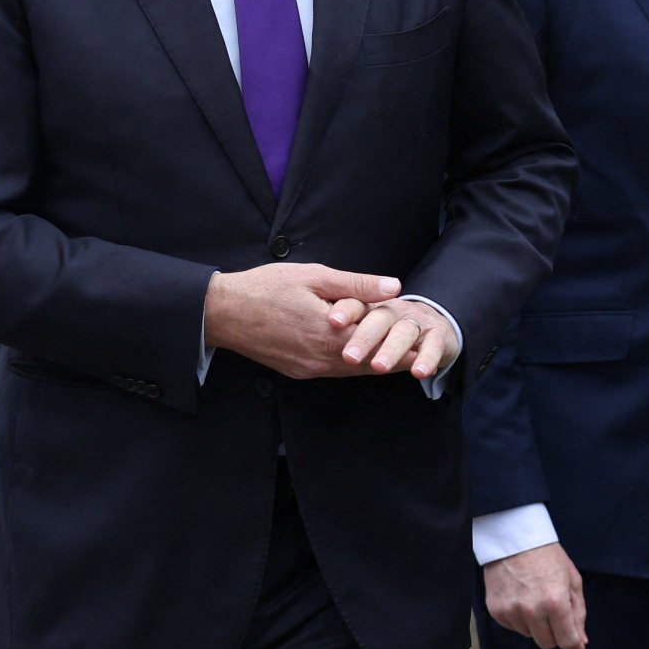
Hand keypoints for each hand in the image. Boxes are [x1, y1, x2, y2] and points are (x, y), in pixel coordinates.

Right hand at [204, 261, 404, 378]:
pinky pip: (333, 371)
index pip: (379, 343)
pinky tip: (362, 357)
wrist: (222, 313)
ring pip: (352, 370)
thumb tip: (394, 286)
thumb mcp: (314, 276)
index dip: (404, 344)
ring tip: (401, 359)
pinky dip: (352, 365)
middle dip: (395, 358)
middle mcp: (322, 359)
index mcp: (330, 334)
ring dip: (374, 363)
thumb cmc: (265, 288)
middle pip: (370, 363)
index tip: (426, 342)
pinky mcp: (298, 372)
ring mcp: (309, 369)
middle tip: (422, 355)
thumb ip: (356, 284)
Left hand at [337, 296, 457, 378]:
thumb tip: (335, 310)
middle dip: (366, 337)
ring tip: (379, 366)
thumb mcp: (364, 317)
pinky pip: (433, 345)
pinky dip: (427, 357)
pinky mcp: (437, 336)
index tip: (333, 321)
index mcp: (372, 305)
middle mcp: (394, 312)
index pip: (357, 304)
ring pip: (404, 333)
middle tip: (350, 356)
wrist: (436, 327)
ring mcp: (416, 323)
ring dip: (392, 349)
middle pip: (380, 319)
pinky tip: (418, 372)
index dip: (347, 311)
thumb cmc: (391, 323)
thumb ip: (348, 311)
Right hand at [483, 541, 589, 648]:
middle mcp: (532, 610)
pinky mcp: (496, 610)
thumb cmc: (548, 558)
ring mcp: (511, 611)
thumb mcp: (572, 581)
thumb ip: (578, 614)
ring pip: (529, 635)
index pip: (567, 641)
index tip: (576, 643)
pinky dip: (519, 618)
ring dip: (535, 624)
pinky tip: (521, 597)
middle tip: (554, 613)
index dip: (574, 645)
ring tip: (535, 598)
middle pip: (547, 643)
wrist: (515, 540)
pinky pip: (513, 626)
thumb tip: (580, 642)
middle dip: (554, 633)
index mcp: (556, 603)